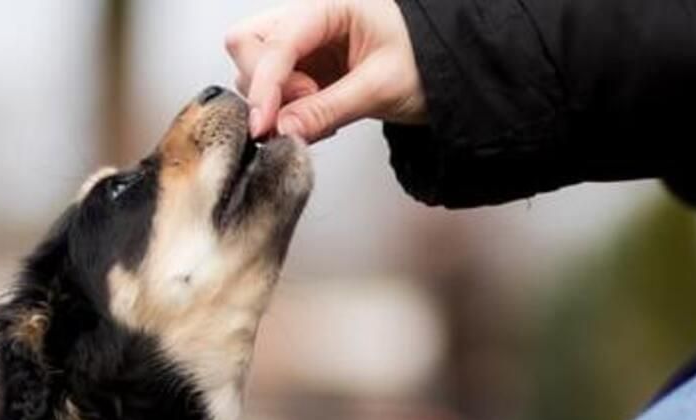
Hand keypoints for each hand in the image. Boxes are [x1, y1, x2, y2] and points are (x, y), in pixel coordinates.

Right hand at [225, 0, 427, 142]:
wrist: (447, 72)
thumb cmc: (424, 63)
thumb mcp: (380, 88)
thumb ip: (327, 109)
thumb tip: (282, 131)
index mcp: (329, 4)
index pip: (275, 41)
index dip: (264, 85)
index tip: (262, 125)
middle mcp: (308, 17)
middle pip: (247, 43)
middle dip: (264, 85)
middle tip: (304, 108)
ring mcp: (302, 43)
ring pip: (253, 68)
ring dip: (276, 101)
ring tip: (321, 114)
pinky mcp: (303, 67)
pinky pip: (273, 90)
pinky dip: (286, 110)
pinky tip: (318, 117)